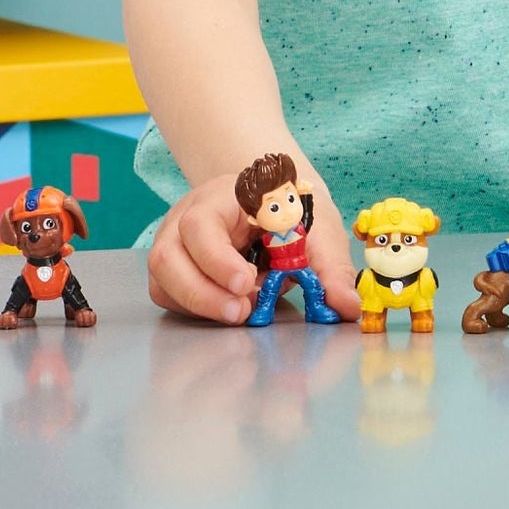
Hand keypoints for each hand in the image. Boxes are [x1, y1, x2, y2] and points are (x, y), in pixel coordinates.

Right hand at [147, 172, 360, 322]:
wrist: (277, 196)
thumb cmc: (294, 209)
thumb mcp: (318, 229)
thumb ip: (331, 267)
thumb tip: (346, 307)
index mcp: (223, 196)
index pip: (201, 224)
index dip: (217, 259)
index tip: (246, 283)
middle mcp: (188, 216)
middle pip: (167, 256)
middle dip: (202, 292)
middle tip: (242, 312)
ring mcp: (175, 241)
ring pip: (162, 279)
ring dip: (197, 304)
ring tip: (239, 313)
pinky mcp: (173, 268)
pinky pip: (168, 294)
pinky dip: (194, 308)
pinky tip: (226, 306)